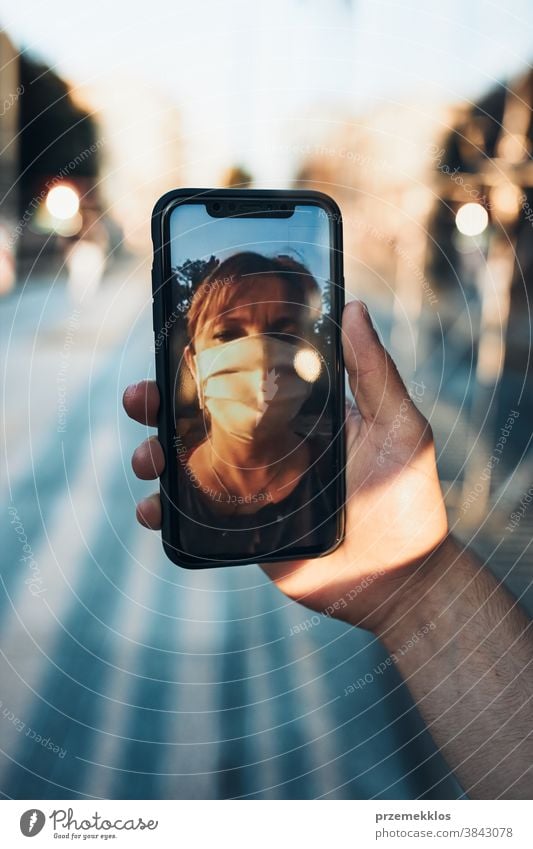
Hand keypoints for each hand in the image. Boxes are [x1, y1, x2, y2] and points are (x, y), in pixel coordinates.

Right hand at [123, 300, 447, 632]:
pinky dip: (163, 510)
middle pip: (200, 417)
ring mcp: (250, 487)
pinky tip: (152, 508)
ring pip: (186, 463)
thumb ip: (374, 372)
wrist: (399, 580)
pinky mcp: (242, 529)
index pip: (241, 378)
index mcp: (297, 414)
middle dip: (161, 405)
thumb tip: (355, 308)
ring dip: (153, 452)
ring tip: (147, 456)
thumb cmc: (407, 498)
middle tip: (141, 399)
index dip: (204, 362)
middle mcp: (267, 445)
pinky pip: (191, 516)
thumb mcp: (398, 426)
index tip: (175, 345)